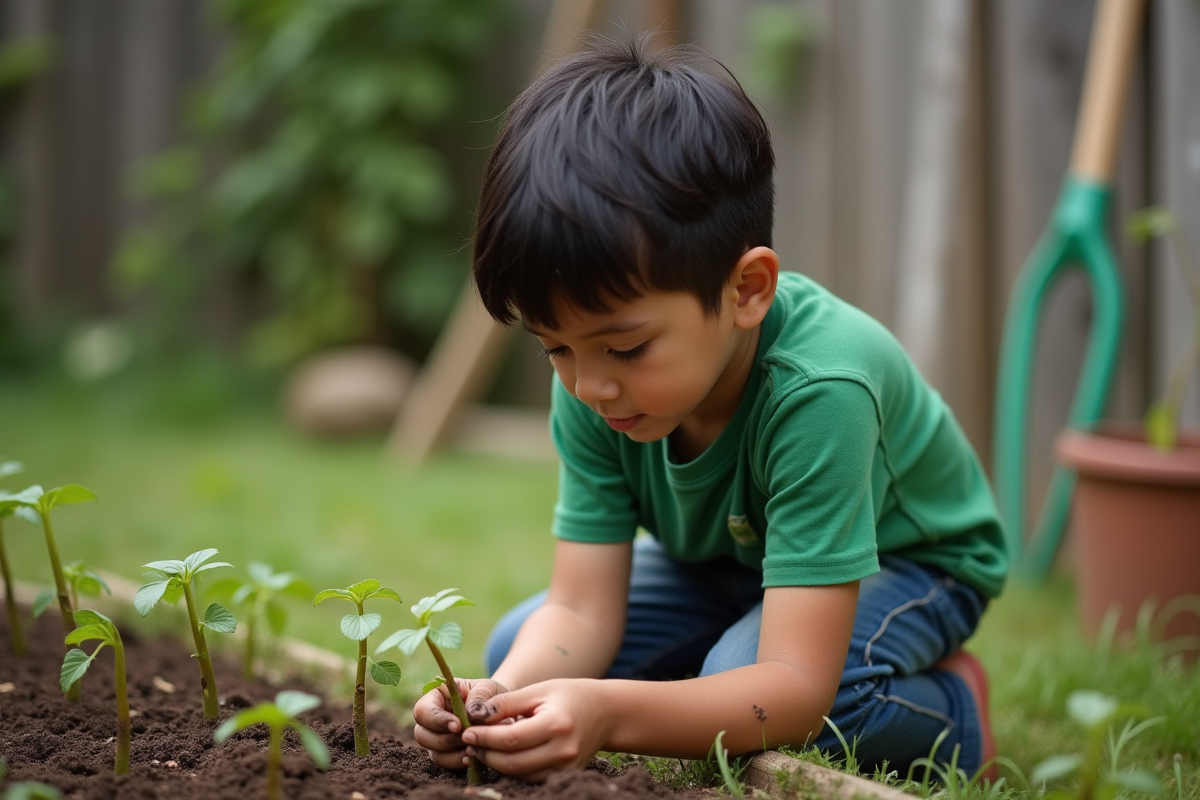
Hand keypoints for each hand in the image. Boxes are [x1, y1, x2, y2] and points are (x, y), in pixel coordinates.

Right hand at [412, 678, 506, 771]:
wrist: (500, 711)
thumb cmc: (490, 694)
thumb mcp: (487, 688)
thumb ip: (479, 697)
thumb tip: (471, 715)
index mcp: (436, 697)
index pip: (423, 710)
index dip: (437, 720)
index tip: (458, 726)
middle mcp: (431, 719)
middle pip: (421, 735)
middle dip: (445, 740)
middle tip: (467, 738)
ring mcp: (437, 738)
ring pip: (433, 752)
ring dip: (453, 753)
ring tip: (473, 749)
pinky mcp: (447, 754)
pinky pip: (446, 763)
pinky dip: (458, 762)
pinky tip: (473, 758)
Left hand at [460, 678, 607, 781]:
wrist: (605, 713)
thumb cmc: (569, 695)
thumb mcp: (539, 690)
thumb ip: (507, 703)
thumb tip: (475, 714)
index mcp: (557, 725)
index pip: (511, 739)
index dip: (485, 737)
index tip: (466, 731)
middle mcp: (563, 751)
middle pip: (513, 762)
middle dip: (485, 753)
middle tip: (469, 741)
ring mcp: (565, 767)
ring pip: (519, 775)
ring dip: (495, 764)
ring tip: (481, 748)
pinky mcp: (564, 775)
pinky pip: (530, 778)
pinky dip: (512, 769)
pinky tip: (501, 755)